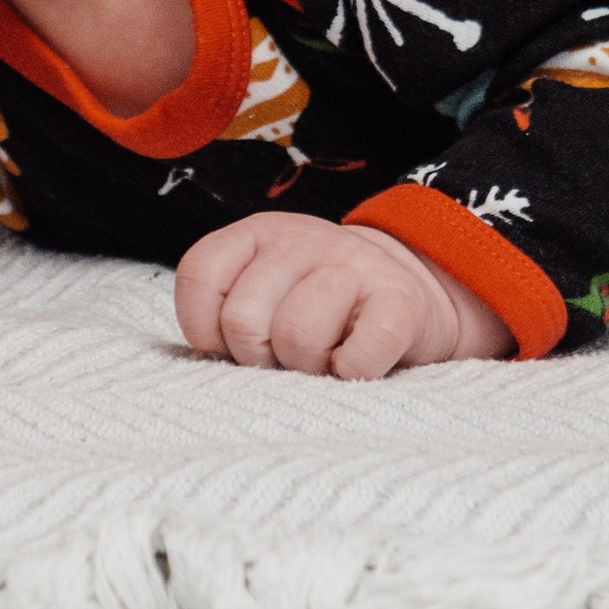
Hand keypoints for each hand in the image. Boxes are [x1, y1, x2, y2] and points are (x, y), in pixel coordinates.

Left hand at [174, 213, 512, 378]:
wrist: (409, 293)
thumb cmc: (318, 307)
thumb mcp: (264, 291)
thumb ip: (226, 309)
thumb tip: (208, 355)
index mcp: (257, 234)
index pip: (199, 274)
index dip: (206, 327)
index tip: (233, 343)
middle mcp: (301, 239)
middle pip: (242, 320)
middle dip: (258, 356)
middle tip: (287, 354)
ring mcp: (354, 264)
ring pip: (296, 337)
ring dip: (308, 366)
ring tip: (324, 356)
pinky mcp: (400, 302)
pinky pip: (356, 359)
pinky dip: (352, 374)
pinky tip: (357, 362)